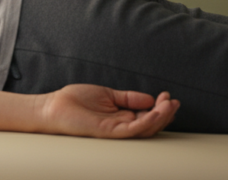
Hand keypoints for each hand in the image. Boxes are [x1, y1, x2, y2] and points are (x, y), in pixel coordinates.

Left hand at [40, 84, 178, 138]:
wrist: (53, 106)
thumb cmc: (75, 101)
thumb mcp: (107, 94)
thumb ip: (128, 97)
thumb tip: (149, 99)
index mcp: (121, 116)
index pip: (147, 115)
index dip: (159, 107)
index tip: (166, 96)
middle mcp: (121, 125)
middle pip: (150, 124)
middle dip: (165, 113)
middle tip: (173, 102)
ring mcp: (116, 130)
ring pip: (145, 129)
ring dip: (160, 118)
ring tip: (170, 106)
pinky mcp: (109, 132)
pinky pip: (132, 130)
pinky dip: (146, 122)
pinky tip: (155, 112)